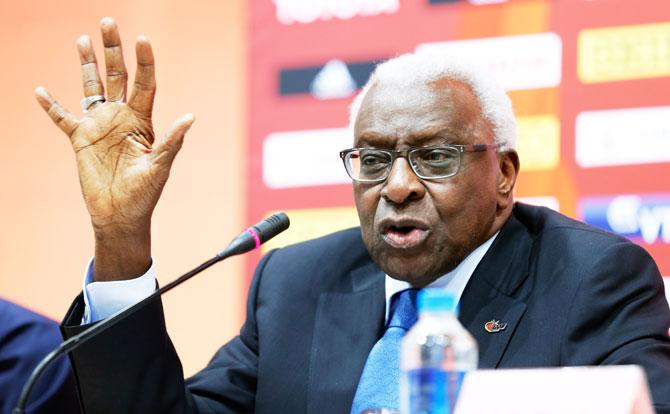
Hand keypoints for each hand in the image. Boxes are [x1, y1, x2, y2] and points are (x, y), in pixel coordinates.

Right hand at [35, 17, 194, 280]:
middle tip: (108, 22)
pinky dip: (51, 106)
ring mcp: (100, 126)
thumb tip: (191, 118)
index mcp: (142, 121)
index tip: (142, 39)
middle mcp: (121, 117)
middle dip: (113, 50)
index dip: (144, 62)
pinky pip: (63, 118)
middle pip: (116, 76)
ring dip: (86, 64)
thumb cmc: (145, 194)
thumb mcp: (160, 167)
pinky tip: (41, 90)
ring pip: (91, 87)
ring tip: (83, 39)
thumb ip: (171, 142)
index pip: (145, 84)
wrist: (121, 216)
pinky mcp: (80, 140)